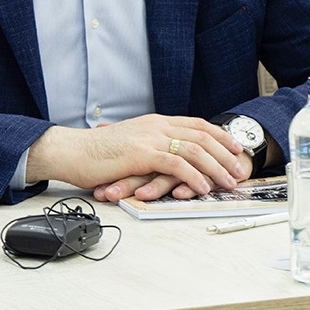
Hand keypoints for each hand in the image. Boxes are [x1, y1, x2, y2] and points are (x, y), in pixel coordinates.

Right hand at [25, 115, 248, 198]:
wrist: (70, 151)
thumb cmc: (95, 152)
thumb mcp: (128, 143)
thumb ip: (148, 145)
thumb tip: (163, 155)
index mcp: (154, 121)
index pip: (195, 123)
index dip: (218, 135)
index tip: (235, 147)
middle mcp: (155, 125)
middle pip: (201, 134)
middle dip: (225, 153)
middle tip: (239, 170)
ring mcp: (149, 138)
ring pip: (194, 149)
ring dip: (215, 167)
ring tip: (228, 183)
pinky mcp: (141, 154)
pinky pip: (176, 164)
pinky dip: (193, 176)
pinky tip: (203, 188)